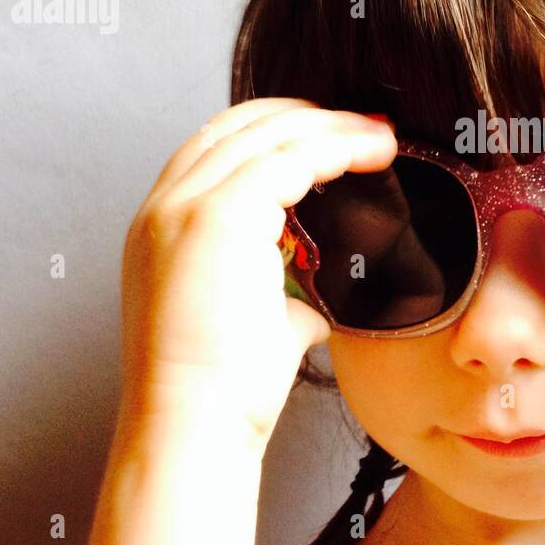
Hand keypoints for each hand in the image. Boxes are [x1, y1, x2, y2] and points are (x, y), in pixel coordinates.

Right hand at [118, 99, 396, 447]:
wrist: (195, 426)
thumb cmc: (224, 392)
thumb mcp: (254, 328)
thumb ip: (279, 302)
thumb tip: (312, 307)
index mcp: (163, 229)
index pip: (219, 150)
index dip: (279, 133)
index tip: (333, 138)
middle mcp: (164, 208)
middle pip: (240, 126)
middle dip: (308, 118)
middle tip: (367, 126)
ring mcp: (184, 206)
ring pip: (268, 134)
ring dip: (332, 128)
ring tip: (380, 137)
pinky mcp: (218, 214)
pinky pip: (289, 156)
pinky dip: (337, 147)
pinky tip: (372, 154)